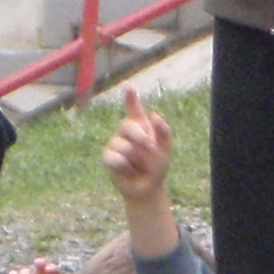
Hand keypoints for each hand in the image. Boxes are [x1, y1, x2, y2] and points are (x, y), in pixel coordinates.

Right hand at [103, 86, 173, 201]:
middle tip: (149, 148)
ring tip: (138, 166)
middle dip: (141, 138)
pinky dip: (126, 167)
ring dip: (137, 159)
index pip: (134, 109)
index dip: (130, 97)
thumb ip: (164, 132)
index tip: (127, 85)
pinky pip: (116, 158)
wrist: (147, 188)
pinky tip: (128, 171)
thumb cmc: (157, 167)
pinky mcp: (107, 157)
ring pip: (125, 146)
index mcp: (142, 126)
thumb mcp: (166, 149)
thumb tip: (155, 114)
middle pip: (128, 126)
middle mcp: (126, 131)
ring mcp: (115, 143)